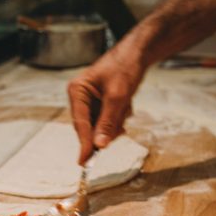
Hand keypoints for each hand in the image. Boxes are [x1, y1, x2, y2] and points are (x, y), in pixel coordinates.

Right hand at [67, 45, 145, 163]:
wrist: (138, 53)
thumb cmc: (125, 67)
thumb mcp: (118, 97)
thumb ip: (107, 122)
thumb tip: (100, 145)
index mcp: (77, 91)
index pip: (80, 123)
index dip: (85, 143)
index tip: (85, 162)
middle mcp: (79, 97)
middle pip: (88, 127)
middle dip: (105, 129)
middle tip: (120, 129)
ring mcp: (89, 101)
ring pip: (99, 126)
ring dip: (115, 122)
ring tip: (125, 106)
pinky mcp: (99, 104)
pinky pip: (106, 121)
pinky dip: (118, 118)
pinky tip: (125, 106)